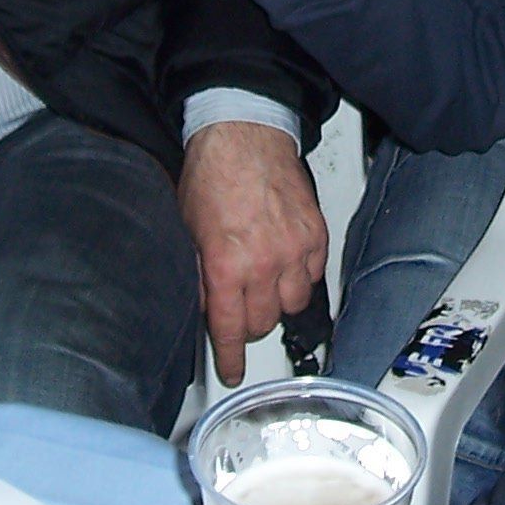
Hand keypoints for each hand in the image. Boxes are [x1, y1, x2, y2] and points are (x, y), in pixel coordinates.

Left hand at [178, 120, 326, 384]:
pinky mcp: (316, 234)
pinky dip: (299, 278)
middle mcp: (264, 263)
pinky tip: (284, 265)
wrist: (244, 134)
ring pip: (292, 304)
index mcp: (226, 266)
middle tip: (240, 311)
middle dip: (249, 323)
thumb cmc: (212, 175)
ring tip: (263, 285)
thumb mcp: (187, 231)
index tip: (232, 370)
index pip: (230, 329)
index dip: (230, 357)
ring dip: (276, 302)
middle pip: (264, 322)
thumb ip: (199, 274)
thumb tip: (206, 305)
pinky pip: (313, 276)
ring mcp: (295, 249)